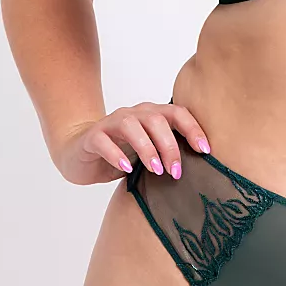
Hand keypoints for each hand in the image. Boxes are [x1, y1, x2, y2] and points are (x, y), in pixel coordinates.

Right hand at [53, 101, 210, 185]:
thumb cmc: (122, 154)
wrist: (80, 153)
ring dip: (147, 148)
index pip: (177, 113)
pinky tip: (127, 168)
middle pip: (156, 120)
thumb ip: (169, 154)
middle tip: (176, 172)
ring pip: (131, 126)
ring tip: (156, 170)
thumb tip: (201, 171)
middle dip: (170, 146)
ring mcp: (111, 123)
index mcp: (152, 115)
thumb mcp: (151, 154)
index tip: (205, 151)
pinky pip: (104, 140)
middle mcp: (133, 114)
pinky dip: (116, 154)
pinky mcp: (92, 137)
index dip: (193, 129)